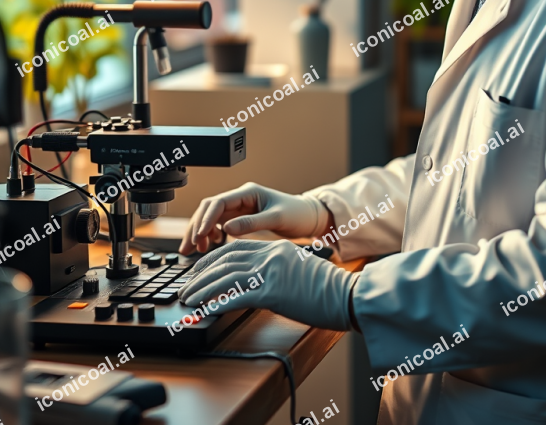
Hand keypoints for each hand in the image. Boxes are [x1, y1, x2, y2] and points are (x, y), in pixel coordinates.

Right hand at [178, 182, 327, 254]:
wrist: (308, 216)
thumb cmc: (296, 213)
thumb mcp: (276, 218)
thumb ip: (252, 223)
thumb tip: (226, 229)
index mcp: (248, 192)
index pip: (218, 203)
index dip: (205, 219)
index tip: (198, 237)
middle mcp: (241, 198)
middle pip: (209, 209)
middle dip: (196, 227)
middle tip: (187, 248)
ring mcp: (240, 208)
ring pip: (211, 217)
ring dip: (200, 232)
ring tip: (195, 250)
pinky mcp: (241, 218)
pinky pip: (219, 224)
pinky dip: (211, 235)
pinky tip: (211, 246)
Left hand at [179, 239, 356, 331]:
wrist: (346, 295)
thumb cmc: (326, 288)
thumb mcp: (298, 269)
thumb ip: (275, 268)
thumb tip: (254, 281)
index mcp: (276, 248)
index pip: (235, 248)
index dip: (212, 260)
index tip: (198, 271)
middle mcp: (270, 255)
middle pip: (225, 261)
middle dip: (201, 276)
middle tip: (186, 288)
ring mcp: (270, 272)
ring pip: (225, 278)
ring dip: (203, 290)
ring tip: (189, 301)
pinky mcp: (271, 292)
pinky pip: (235, 297)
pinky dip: (216, 304)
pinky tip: (205, 311)